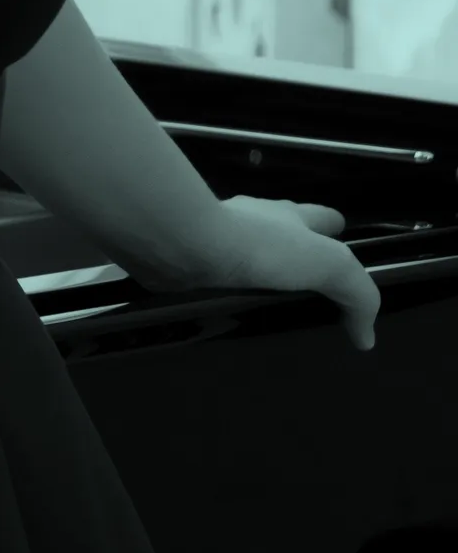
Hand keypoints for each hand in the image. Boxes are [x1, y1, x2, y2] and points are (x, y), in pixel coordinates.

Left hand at [181, 195, 381, 351]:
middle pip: (283, 234)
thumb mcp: (329, 265)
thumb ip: (358, 294)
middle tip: (306, 290)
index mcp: (290, 216)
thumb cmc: (261, 245)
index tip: (344, 252)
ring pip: (246, 254)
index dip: (336, 231)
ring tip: (268, 306)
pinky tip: (229, 308)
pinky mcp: (191, 257)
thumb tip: (366, 337)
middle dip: (294, 254)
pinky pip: (215, 274)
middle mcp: (254, 220)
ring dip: (257, 273)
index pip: (322, 218)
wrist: (185, 242)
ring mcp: (218, 236)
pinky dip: (224, 288)